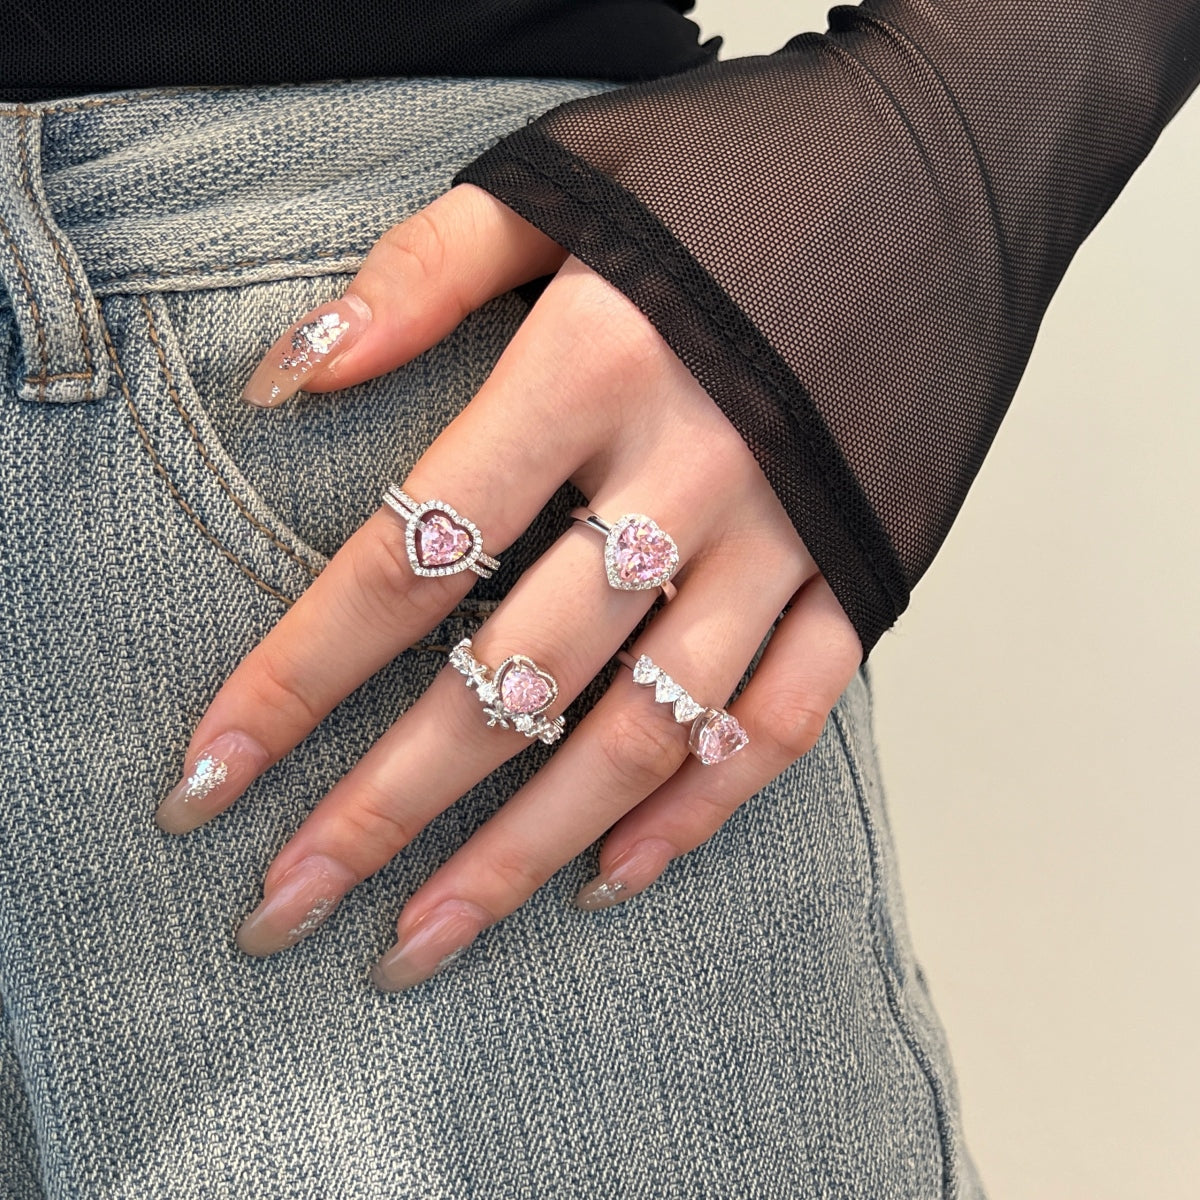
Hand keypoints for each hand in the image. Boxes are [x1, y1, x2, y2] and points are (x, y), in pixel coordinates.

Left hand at [154, 183, 862, 990]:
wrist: (946, 169)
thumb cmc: (745, 178)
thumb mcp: (567, 182)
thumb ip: (421, 274)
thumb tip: (292, 383)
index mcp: (599, 365)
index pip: (409, 558)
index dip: (296, 676)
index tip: (209, 774)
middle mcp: (691, 474)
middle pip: (514, 678)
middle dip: (387, 807)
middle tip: (288, 905)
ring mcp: (789, 539)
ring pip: (644, 734)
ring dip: (525, 852)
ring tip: (423, 941)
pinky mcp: (863, 574)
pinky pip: (786, 723)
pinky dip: (701, 807)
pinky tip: (614, 872)